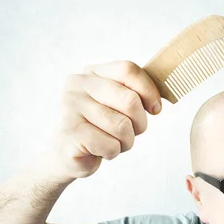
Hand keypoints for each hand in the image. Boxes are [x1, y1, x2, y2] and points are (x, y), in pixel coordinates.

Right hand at [52, 61, 161, 178]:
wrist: (66, 154)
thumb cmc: (98, 128)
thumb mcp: (115, 105)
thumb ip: (132, 94)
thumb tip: (158, 99)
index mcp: (92, 73)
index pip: (128, 70)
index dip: (149, 90)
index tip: (156, 109)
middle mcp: (78, 85)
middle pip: (129, 100)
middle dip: (139, 123)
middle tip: (131, 133)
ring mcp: (69, 108)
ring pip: (122, 126)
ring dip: (126, 142)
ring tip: (113, 143)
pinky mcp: (69, 133)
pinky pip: (110, 145)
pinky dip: (112, 152)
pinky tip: (100, 151)